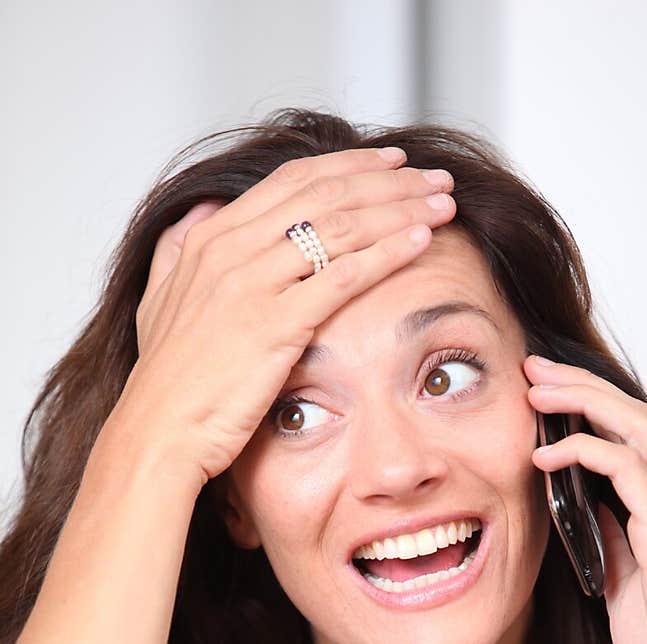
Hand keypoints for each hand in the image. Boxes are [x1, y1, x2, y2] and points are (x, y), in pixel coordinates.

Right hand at [113, 146, 456, 489]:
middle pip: (325, 193)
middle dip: (388, 180)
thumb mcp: (158, 301)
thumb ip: (177, 252)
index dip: (348, 165)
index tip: (391, 162)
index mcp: (210, 238)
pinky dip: (386, 253)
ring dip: (399, 209)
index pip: (293, 181)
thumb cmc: (167, 383)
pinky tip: (420, 242)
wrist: (157, 433)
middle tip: (434, 177)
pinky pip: (342, 276)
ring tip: (443, 203)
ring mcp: (252, 284)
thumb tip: (199, 213)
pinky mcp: (274, 323)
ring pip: (340, 226)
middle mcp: (230, 249)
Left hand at [524, 355, 646, 643]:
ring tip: (536, 392)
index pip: (629, 440)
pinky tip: (548, 456)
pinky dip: (587, 452)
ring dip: (584, 402)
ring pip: (638, 428)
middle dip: (581, 386)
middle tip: (532, 369)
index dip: (588, 409)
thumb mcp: (623, 590)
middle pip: (633, 416)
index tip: (541, 395)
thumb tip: (582, 518)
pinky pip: (630, 472)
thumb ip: (609, 549)